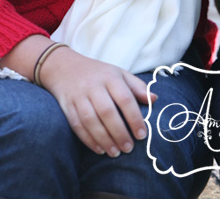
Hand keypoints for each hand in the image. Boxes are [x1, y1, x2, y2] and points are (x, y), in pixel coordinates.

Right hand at [40, 46, 155, 156]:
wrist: (65, 67)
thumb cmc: (98, 73)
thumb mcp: (119, 73)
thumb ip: (137, 86)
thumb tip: (154, 99)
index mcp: (110, 76)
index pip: (124, 98)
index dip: (134, 118)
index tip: (142, 134)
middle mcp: (94, 86)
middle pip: (107, 112)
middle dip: (119, 133)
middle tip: (129, 148)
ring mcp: (79, 96)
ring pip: (91, 121)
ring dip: (104, 139)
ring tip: (115, 153)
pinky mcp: (67, 106)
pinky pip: (77, 126)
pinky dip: (88, 140)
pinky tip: (100, 150)